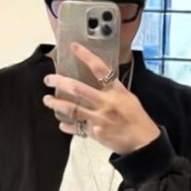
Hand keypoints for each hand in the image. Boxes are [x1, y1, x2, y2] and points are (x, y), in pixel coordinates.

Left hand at [43, 43, 160, 154]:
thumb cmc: (137, 119)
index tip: (73, 47)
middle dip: (60, 81)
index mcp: (116, 91)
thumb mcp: (128, 98)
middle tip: (48, 78)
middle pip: (77, 89)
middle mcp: (105, 103)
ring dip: (56, 104)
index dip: (85, 55)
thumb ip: (112, 90)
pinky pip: (77, 128)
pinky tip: (61, 123)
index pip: (99, 68)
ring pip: (72, 109)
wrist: (143, 143)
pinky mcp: (95, 134)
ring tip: (47, 100)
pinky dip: (68, 126)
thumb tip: (99, 80)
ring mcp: (99, 119)